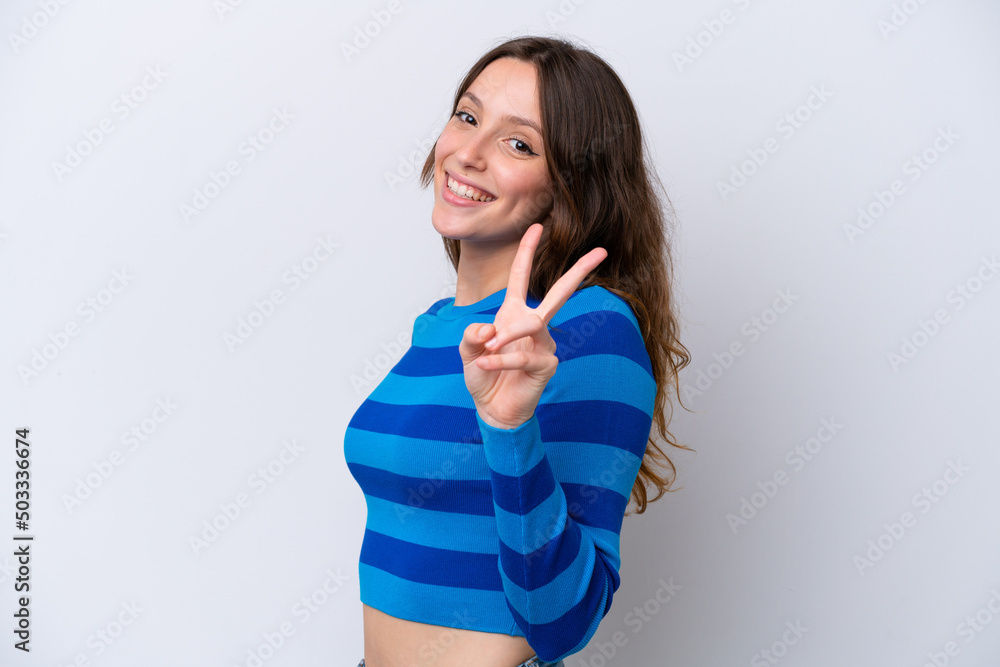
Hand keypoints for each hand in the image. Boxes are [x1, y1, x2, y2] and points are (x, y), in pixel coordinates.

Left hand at [458, 223, 607, 429]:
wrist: (493, 409)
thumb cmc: (484, 377)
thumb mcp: (468, 352)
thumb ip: (472, 336)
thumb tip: (489, 328)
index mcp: (513, 314)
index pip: (520, 277)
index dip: (527, 252)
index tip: (537, 227)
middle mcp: (534, 325)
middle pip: (560, 293)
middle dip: (579, 271)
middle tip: (602, 251)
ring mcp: (544, 344)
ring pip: (530, 326)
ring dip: (504, 339)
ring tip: (485, 353)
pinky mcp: (547, 364)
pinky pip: (524, 355)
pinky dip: (502, 359)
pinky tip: (486, 365)